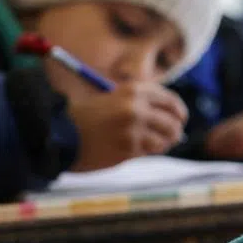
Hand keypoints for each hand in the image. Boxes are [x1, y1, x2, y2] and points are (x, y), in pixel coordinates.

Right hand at [67, 82, 187, 170]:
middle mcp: (136, 107)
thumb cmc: (89, 117)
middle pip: (173, 122)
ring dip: (162, 145)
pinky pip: (149, 152)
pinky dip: (146, 153)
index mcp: (134, 90)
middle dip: (175, 132)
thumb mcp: (116, 98)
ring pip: (165, 140)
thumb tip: (175, 120)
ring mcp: (133, 129)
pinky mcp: (128, 148)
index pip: (170, 101)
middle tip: (172, 138)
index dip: (179, 112)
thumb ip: (143, 104)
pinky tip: (134, 150)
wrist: (62, 133)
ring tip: (151, 145)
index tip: (181, 119)